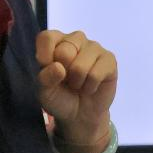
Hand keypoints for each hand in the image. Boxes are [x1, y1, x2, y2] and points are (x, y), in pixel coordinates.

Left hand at [35, 30, 117, 148]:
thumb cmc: (59, 98)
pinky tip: (91, 86)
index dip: (45, 54)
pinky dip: (90, 86)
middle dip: (63, 74)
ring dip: (77, 82)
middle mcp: (75, 40)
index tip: (45, 68)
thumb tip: (59, 67)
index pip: (47, 37)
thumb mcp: (44, 91)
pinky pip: (96, 73)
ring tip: (78, 84)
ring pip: (81, 65)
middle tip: (66, 80)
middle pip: (65, 50)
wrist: (80, 115)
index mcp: (55, 42)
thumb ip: (45, 78)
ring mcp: (94, 47)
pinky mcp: (109, 59)